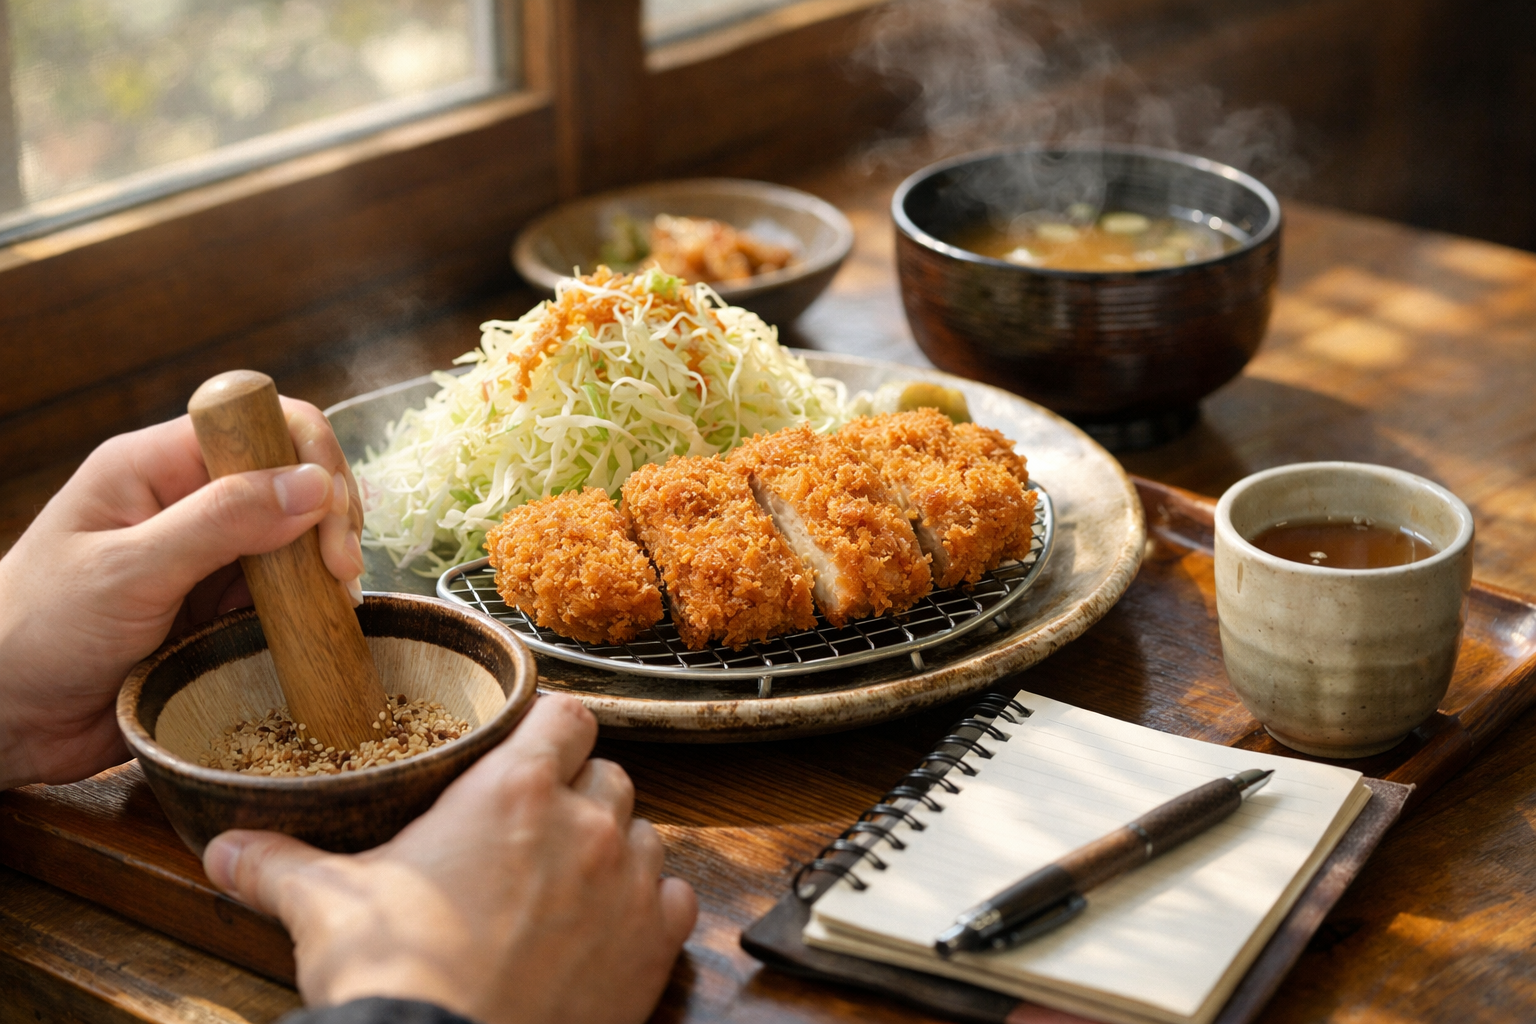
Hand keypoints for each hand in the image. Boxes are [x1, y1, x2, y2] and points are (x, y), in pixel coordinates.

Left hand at [0, 399, 363, 789]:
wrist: (5, 720)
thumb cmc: (36, 634)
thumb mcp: (128, 572)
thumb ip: (220, 523)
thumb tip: (313, 484)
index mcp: (154, 466)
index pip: (258, 421)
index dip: (308, 456)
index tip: (330, 517)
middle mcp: (186, 499)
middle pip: (290, 473)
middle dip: (329, 511)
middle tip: (341, 570)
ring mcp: (206, 553)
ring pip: (295, 533)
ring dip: (325, 560)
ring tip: (337, 600)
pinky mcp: (218, 604)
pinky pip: (283, 588)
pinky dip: (310, 602)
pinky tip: (320, 623)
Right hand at [203, 694, 696, 1023]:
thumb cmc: (398, 976)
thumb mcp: (327, 907)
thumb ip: (279, 865)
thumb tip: (225, 850)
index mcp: (514, 791)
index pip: (566, 716)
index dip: (552, 731)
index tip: (534, 750)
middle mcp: (586, 823)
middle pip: (606, 774)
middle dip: (577, 795)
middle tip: (536, 833)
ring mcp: (631, 882)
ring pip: (645, 834)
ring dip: (615, 850)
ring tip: (571, 885)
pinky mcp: (656, 943)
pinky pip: (676, 897)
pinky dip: (651, 906)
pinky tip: (612, 927)